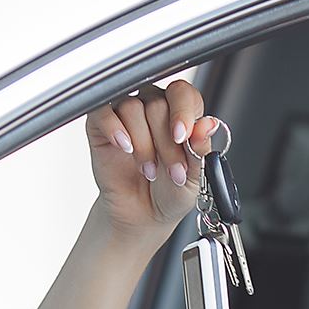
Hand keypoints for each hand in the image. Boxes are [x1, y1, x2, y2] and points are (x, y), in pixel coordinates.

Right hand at [84, 79, 224, 242]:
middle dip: (166, 143)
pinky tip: (125, 148)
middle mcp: (152, 107)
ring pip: (132, 108)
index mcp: (180, 112)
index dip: (183, 111)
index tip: (182, 136)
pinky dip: (114, 129)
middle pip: (157, 104)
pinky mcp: (100, 125)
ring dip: (143, 145)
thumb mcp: (194, 176)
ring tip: (149, 170)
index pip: (182, 93)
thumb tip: (208, 125)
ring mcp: (125, 114)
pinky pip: (103, 112)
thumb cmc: (170, 191)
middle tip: (172, 171)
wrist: (145, 215)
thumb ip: (200, 148)